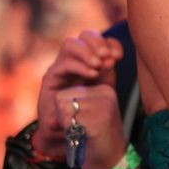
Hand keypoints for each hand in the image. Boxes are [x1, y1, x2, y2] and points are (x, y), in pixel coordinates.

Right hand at [34, 30, 122, 157]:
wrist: (71, 133)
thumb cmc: (90, 110)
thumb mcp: (104, 89)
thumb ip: (108, 73)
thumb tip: (112, 60)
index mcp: (90, 59)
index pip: (100, 40)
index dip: (111, 43)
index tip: (119, 57)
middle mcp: (74, 59)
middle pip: (84, 35)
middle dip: (98, 42)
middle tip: (108, 58)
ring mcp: (61, 67)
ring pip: (70, 44)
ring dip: (87, 51)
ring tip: (98, 65)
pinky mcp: (50, 78)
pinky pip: (63, 64)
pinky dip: (79, 65)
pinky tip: (91, 74)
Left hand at [54, 85, 126, 168]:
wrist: (111, 160)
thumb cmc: (96, 139)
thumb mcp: (86, 116)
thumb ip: (70, 107)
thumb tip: (50, 112)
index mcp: (103, 89)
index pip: (65, 92)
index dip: (63, 111)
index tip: (77, 122)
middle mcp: (105, 93)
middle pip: (62, 98)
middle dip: (62, 117)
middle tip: (78, 128)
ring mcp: (104, 106)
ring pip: (64, 110)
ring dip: (67, 126)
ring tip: (81, 132)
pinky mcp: (100, 120)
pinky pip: (70, 122)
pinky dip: (71, 133)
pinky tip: (84, 137)